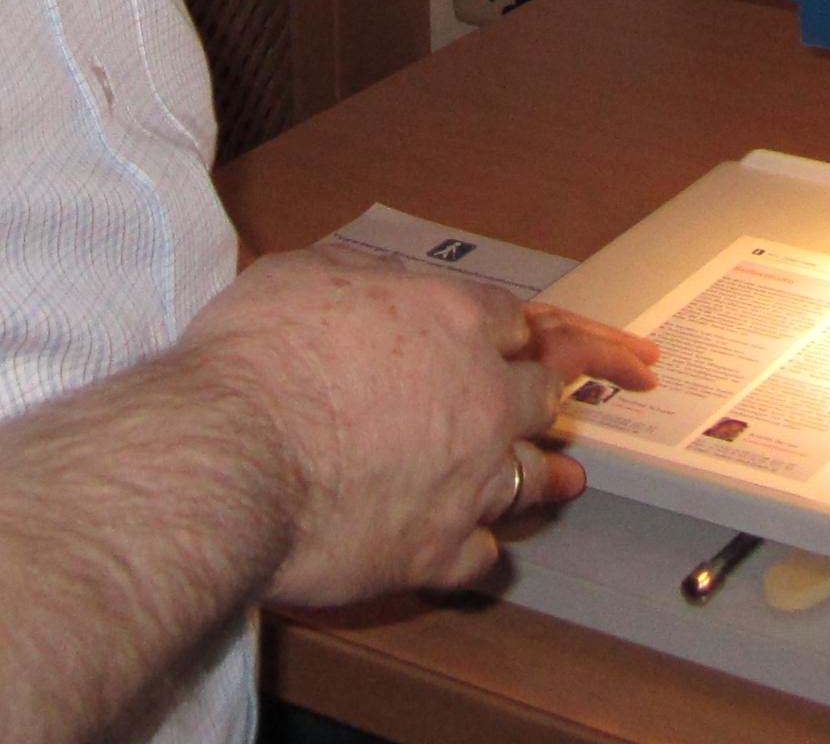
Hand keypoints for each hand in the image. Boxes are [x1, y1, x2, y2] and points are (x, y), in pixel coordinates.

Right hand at [173, 248, 656, 604]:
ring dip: (546, 475)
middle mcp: (478, 396)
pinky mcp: (438, 551)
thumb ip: (361, 278)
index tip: (534, 338)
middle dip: (565, 390)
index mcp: (450, 318)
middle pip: (543, 393)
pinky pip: (482, 554)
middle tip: (598, 388)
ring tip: (568, 479)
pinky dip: (480, 550)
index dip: (517, 329)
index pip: (510, 319)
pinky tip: (478, 552)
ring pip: (531, 476)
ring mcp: (468, 478)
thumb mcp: (304, 275)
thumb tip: (378, 282)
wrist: (231, 460)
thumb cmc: (253, 359)